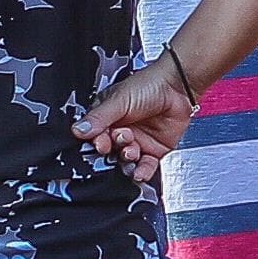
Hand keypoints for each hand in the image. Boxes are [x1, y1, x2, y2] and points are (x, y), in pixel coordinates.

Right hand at [79, 52, 196, 179]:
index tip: (101, 143)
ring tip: (132, 152)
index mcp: (107, 117)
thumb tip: (78, 130)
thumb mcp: (120, 100)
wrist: (179, 86)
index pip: (95, 136)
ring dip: (126, 161)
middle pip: (109, 151)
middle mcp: (120, 131)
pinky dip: (142, 172)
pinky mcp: (154, 151)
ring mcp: (137, 142)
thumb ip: (100, 118)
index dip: (98, 142)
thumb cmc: (149, 85)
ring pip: (125, 161)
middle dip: (113, 150)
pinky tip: (139, 173)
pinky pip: (145, 166)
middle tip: (121, 142)